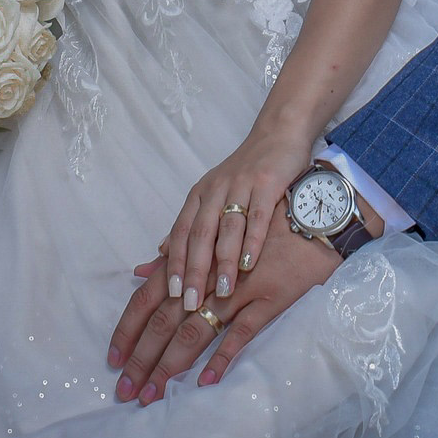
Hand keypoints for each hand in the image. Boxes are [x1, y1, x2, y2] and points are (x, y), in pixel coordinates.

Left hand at [106, 226, 340, 404]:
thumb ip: (177, 254)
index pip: (149, 297)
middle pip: (165, 319)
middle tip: (125, 390)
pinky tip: (205, 381)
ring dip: (171, 364)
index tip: (113, 358)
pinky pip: (242, 331)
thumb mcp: (215, 231)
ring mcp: (239, 287)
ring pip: (196, 329)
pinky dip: (223, 356)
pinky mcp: (270, 296)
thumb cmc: (261, 221)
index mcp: (192, 257)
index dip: (129, 328)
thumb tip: (140, 270)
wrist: (314, 210)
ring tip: (153, 393)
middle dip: (142, 357)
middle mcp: (209, 273)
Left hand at [159, 132, 307, 313]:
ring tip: (221, 291)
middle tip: (191, 302)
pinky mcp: (267, 183)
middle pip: (200, 234)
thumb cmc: (245, 173)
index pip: (181, 232)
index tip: (172, 294)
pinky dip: (252, 241)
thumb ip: (190, 226)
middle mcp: (215, 190)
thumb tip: (160, 253)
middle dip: (193, 269)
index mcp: (199, 195)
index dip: (175, 263)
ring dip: (222, 261)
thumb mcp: (212, 195)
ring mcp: (241, 185)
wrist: (278, 135)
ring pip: (227, 228)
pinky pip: (257, 216)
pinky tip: (248, 264)